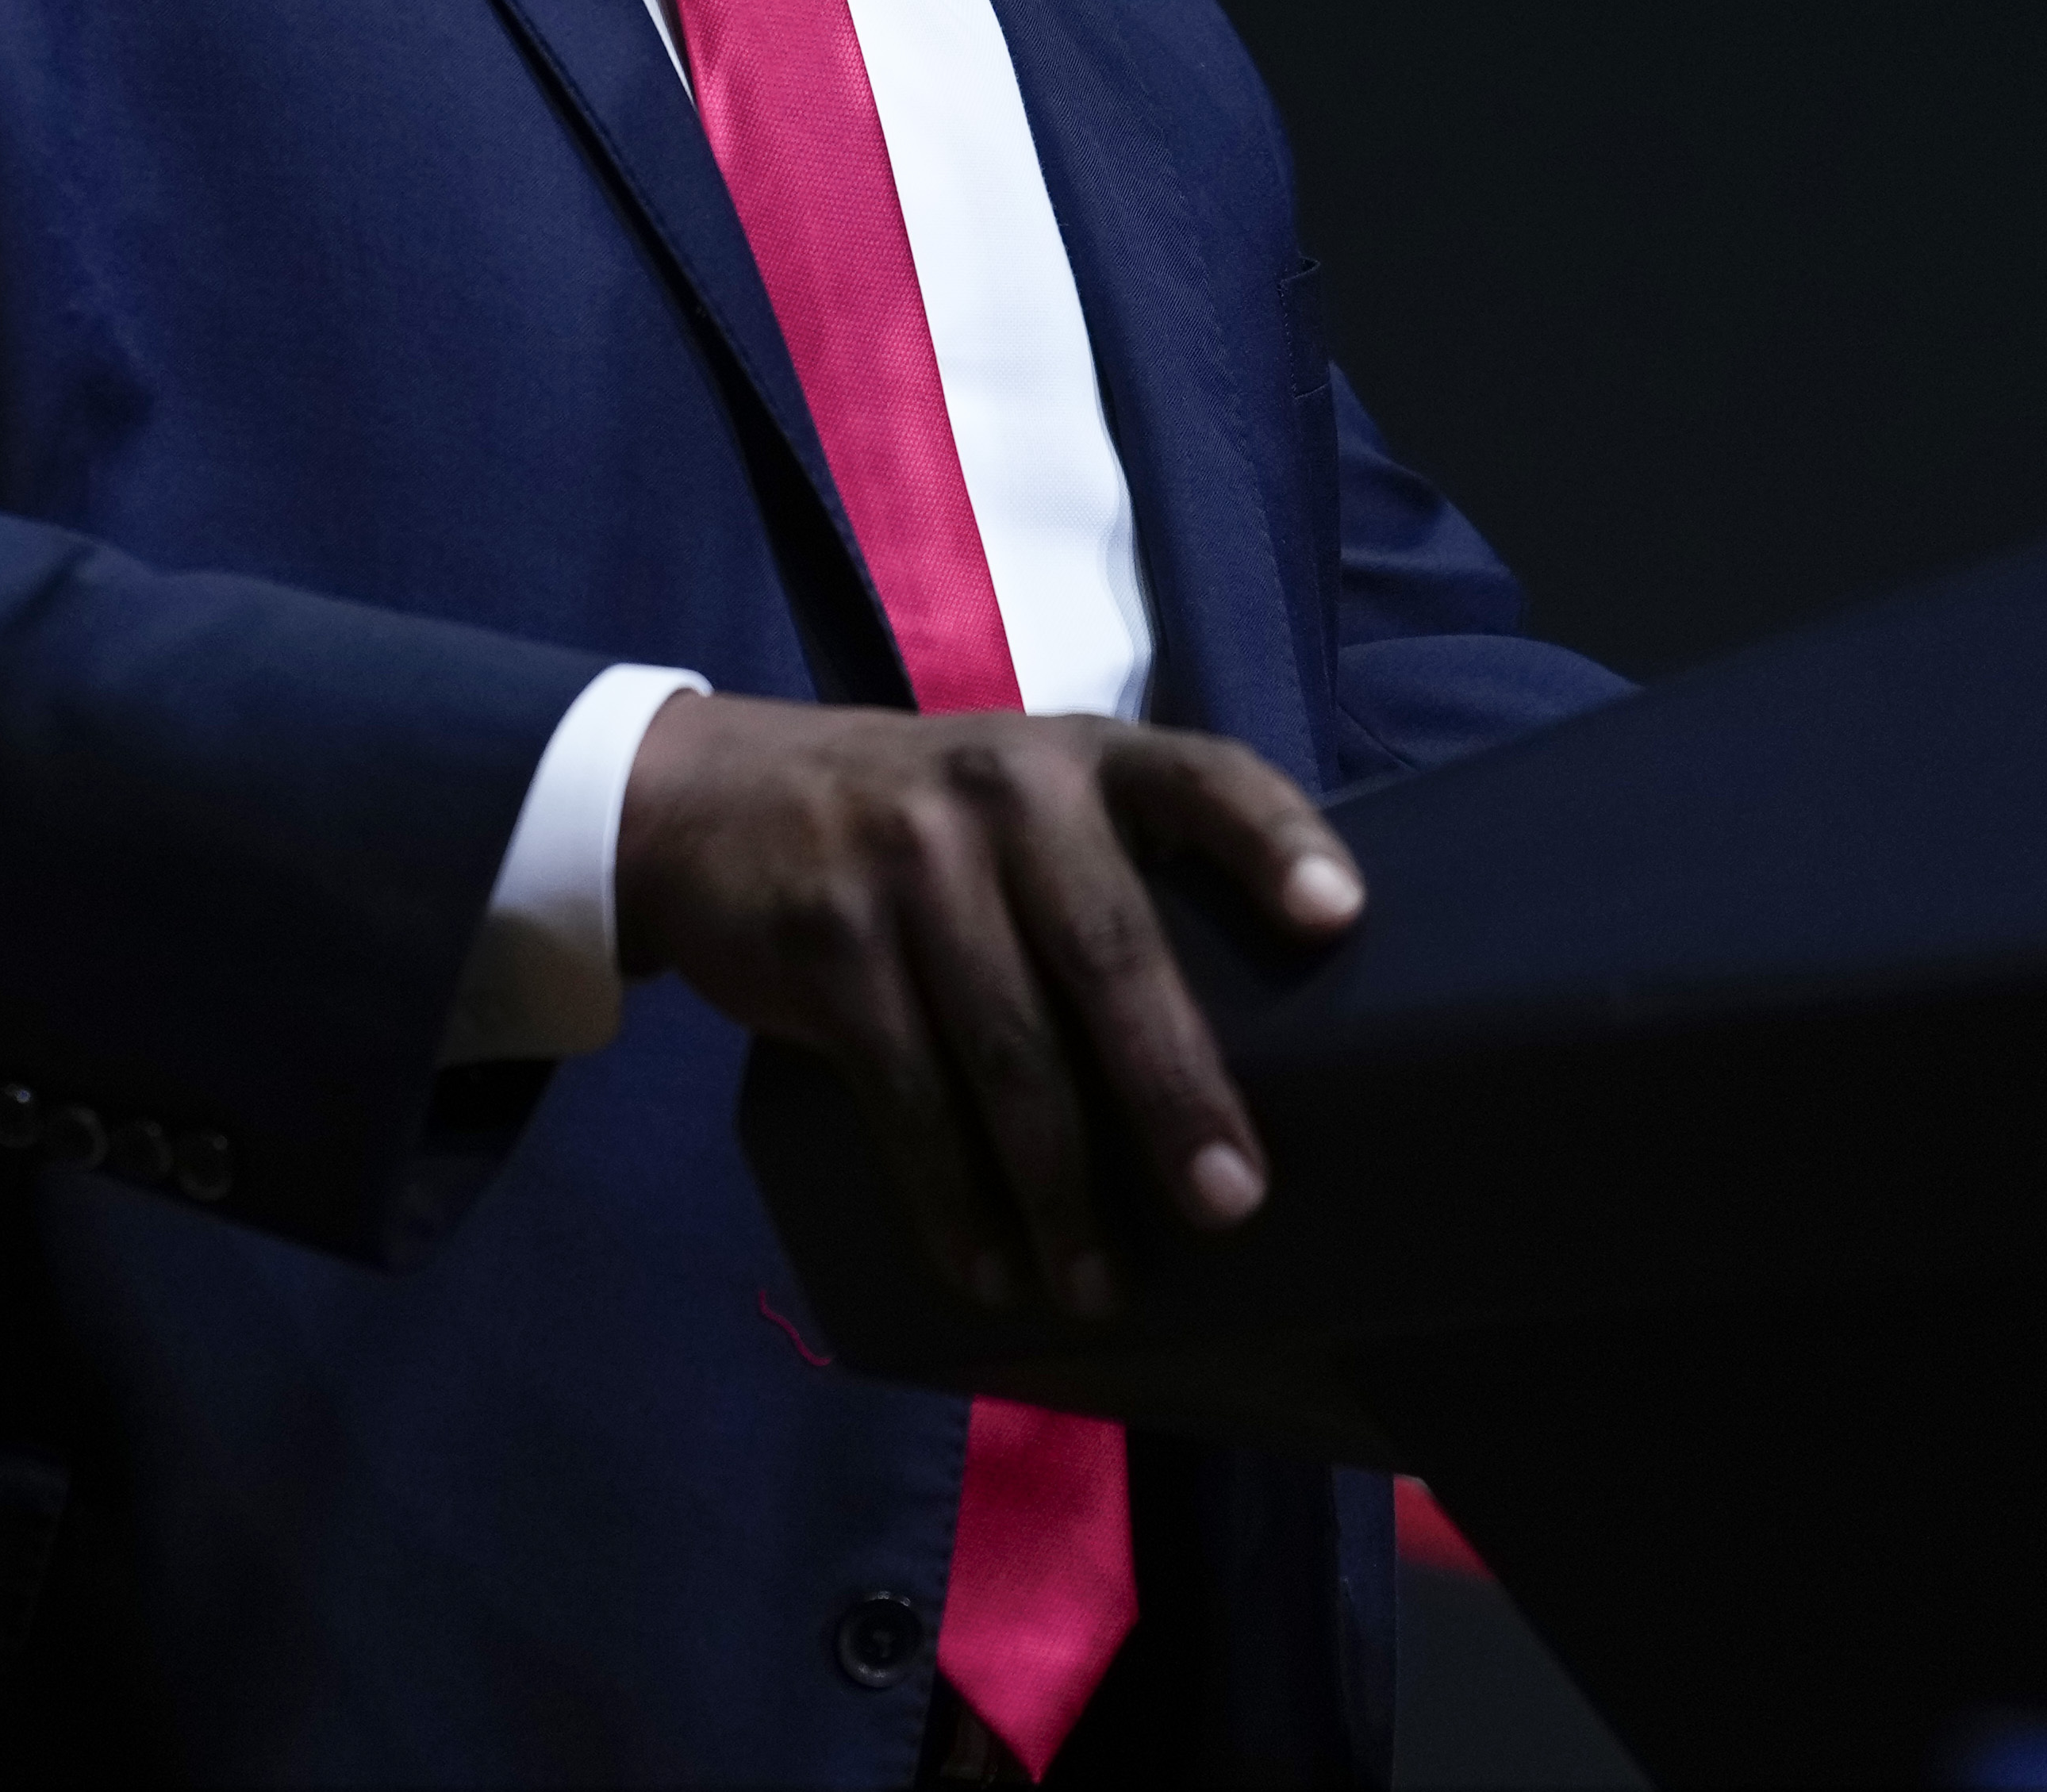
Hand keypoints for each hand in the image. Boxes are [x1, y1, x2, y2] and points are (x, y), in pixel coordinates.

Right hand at [613, 694, 1363, 1323]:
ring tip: (1101, 1289)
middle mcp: (1005, 792)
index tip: (1338, 918)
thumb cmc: (924, 823)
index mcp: (1085, 757)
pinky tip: (990, 1267)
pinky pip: (906, 1095)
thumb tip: (1269, 1047)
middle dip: (1173, 1089)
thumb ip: (1119, 871)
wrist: (709, 799)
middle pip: (1109, 952)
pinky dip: (951, 1197)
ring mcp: (907, 864)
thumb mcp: (1024, 795)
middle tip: (1230, 1203)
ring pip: (1005, 1049)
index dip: (1274, 843)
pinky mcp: (829, 944)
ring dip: (1060, 1188)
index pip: (1203, 778)